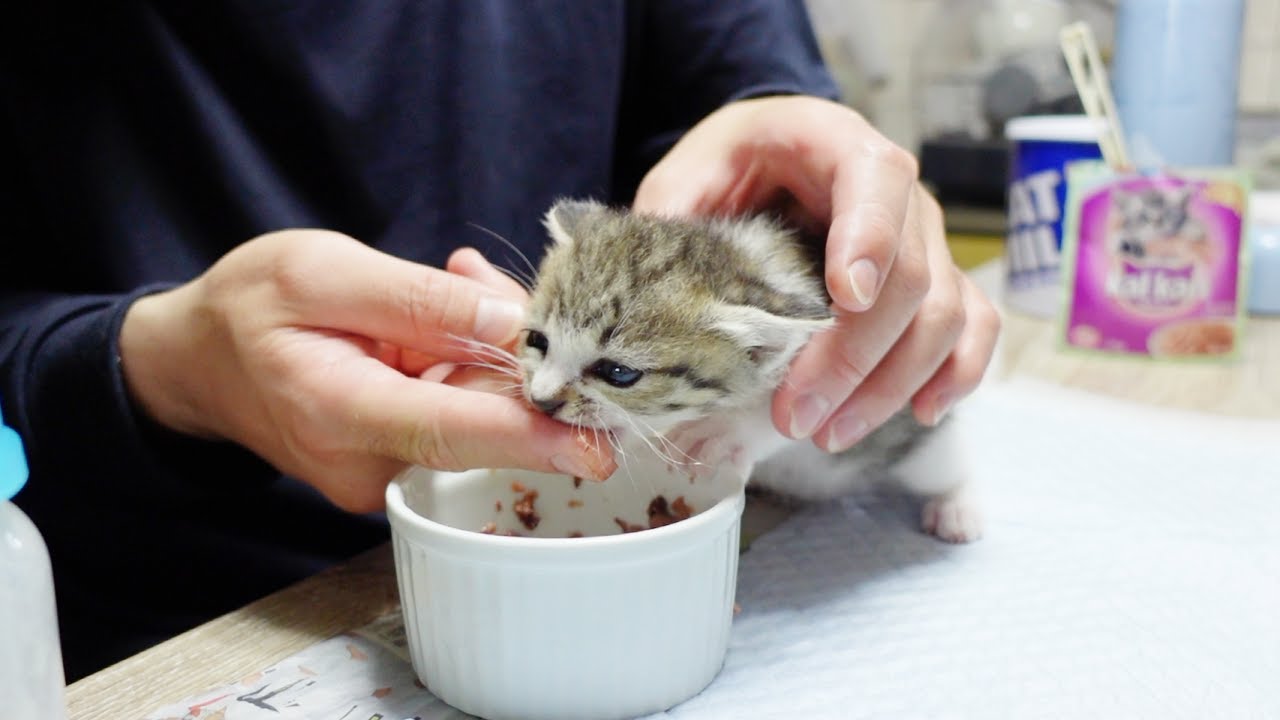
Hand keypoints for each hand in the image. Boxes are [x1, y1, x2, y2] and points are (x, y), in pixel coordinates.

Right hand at [119, 230, 613, 511]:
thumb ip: (418, 299)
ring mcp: (383, 470)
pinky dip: (468, 362)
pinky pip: (460, 411)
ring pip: (477, 411)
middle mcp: (366, 463)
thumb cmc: (247, 307)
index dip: (533, 437)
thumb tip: (510, 321)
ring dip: (488, 349)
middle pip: (482, 420)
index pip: (455, 434)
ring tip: (459, 285)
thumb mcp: (320, 271)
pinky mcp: (396, 462)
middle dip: (516, 354)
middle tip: (490, 285)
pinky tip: (448, 315)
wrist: (197, 360)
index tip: (597, 445)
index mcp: (338, 411)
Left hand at [633, 96, 999, 450]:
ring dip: (890, 385)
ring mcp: (924, 238)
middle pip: (910, 275)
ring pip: (943, 316)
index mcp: (835, 143)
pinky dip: (957, 374)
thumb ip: (676, 221)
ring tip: (828, 434)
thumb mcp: (688, 176)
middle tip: (797, 414)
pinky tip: (919, 412)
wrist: (765, 159)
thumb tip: (655, 304)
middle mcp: (897, 191)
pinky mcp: (936, 281)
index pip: (875, 182)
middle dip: (855, 356)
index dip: (869, 241)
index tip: (846, 298)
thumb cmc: (727, 167)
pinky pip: (973, 326)